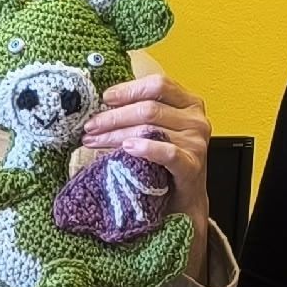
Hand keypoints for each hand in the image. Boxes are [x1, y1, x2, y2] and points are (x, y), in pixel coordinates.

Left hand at [81, 73, 211, 276]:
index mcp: (189, 103)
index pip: (158, 85)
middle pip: (149, 109)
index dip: (130, 90)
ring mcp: (196, 143)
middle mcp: (196, 120)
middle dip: (114, 117)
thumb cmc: (164, 164)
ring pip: (150, 129)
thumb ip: (140, 113)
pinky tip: (126, 148)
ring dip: (117, 135)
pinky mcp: (192, 166)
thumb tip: (102, 103)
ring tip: (95, 141)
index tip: (105, 98)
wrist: (182, 202)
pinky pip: (167, 152)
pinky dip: (145, 148)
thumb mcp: (155, 131)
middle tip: (90, 126)